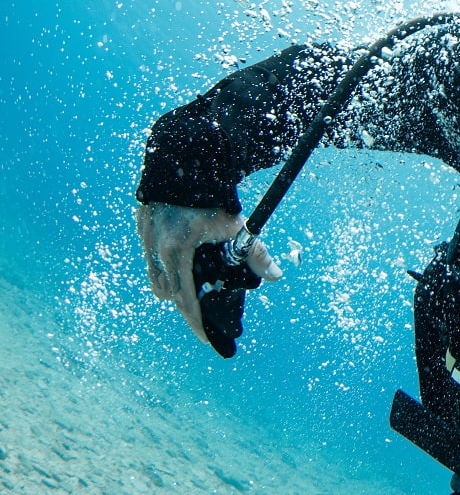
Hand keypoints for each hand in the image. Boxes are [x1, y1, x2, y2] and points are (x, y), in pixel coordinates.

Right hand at [135, 203, 281, 345]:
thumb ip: (255, 252)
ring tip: (195, 291)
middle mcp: (156, 251)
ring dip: (174, 289)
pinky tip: (183, 267)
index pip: (185, 299)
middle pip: (168, 294)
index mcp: (176, 252)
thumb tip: (276, 275)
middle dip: (186, 306)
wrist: (181, 162)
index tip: (205, 337)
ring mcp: (145, 242)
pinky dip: (166, 270)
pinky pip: (151, 263)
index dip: (196, 321)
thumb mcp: (235, 226)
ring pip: (156, 280)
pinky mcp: (143, 233)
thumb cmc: (210, 196)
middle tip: (204, 313)